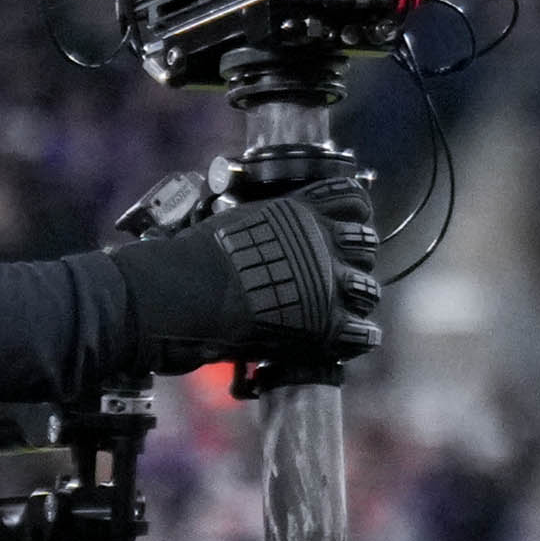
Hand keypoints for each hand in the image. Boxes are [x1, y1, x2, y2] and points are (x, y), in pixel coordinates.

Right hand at [112, 174, 382, 375]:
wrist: (172, 297)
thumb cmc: (189, 260)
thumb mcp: (236, 220)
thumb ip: (269, 224)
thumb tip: (271, 233)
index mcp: (301, 212)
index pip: (351, 200)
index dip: (352, 215)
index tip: (346, 227)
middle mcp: (323, 242)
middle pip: (365, 245)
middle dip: (353, 260)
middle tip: (335, 276)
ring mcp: (329, 283)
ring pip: (367, 289)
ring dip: (355, 300)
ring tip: (337, 311)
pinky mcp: (326, 324)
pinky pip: (361, 333)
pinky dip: (356, 338)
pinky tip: (345, 340)